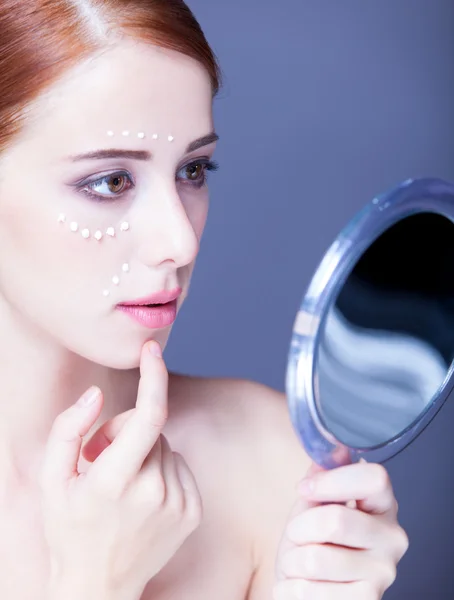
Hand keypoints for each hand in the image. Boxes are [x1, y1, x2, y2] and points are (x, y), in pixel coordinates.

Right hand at [39, 341, 201, 597]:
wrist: (99, 587)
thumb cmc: (70, 528)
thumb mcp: (52, 480)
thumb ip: (68, 430)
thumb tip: (96, 395)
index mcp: (116, 481)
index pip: (150, 414)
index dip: (153, 375)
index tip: (151, 350)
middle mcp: (154, 492)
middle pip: (152, 427)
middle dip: (128, 429)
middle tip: (102, 457)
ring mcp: (178, 504)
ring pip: (167, 446)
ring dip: (145, 451)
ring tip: (121, 483)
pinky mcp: (193, 512)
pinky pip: (180, 465)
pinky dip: (162, 469)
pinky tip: (143, 496)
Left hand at [274, 460, 408, 599]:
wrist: (309, 587)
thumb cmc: (312, 539)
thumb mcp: (313, 503)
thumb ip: (322, 476)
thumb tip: (334, 448)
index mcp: (382, 504)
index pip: (374, 478)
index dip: (332, 480)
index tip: (304, 488)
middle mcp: (392, 537)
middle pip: (335, 520)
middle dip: (299, 528)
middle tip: (297, 535)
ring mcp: (383, 573)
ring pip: (314, 558)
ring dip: (292, 560)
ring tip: (299, 562)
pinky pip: (307, 590)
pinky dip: (291, 586)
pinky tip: (303, 584)